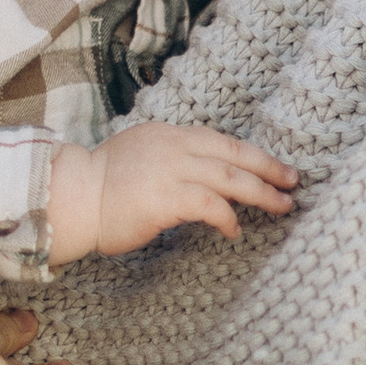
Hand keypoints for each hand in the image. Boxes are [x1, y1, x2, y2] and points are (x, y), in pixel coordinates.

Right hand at [47, 120, 297, 263]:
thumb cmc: (100, 186)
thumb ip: (168, 159)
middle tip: (293, 182)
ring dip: (261, 194)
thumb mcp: (138, 156)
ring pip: (232, 178)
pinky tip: (235, 231)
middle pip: (236, 155)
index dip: (254, 155)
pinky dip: (229, 218)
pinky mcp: (168, 197)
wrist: (72, 197)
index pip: (222, 142)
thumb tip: (197, 177)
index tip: (275, 167)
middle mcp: (174, 146)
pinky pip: (212, 205)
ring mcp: (172, 170)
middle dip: (269, 169)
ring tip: (282, 207)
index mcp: (168, 134)